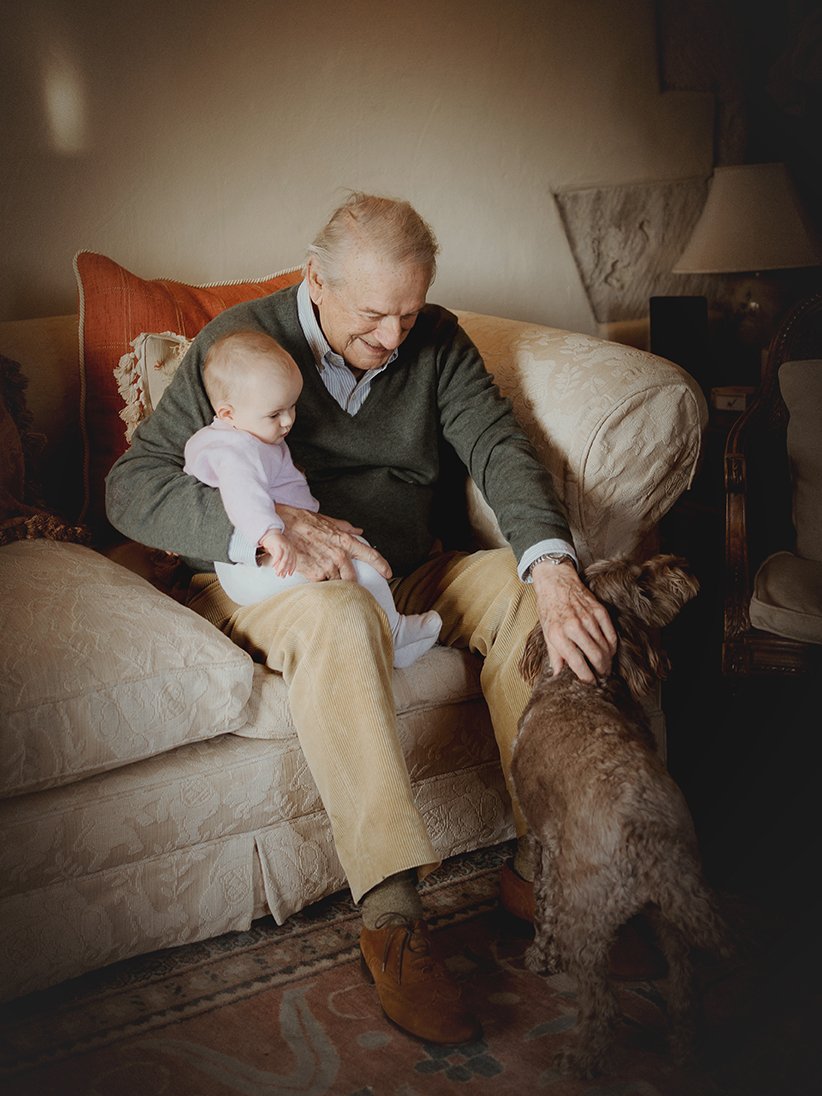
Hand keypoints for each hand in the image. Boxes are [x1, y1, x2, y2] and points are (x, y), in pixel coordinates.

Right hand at [259, 529, 296, 576]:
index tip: (289, 574)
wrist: (269, 533)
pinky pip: (278, 554)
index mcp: (291, 550)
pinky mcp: (279, 544)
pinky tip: (273, 565)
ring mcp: (285, 546)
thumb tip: (278, 570)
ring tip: (277, 573)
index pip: (293, 561)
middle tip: (281, 576)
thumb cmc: (274, 544)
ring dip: (281, 567)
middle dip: (285, 570)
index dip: (292, 568)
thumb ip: (279, 561)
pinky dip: (276, 561)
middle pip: (289, 561)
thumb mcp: (278, 554)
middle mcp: (290, 548)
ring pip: (284, 559)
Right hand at [275, 505, 391, 581]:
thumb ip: (345, 527)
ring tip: (320, 574)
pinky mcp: (314, 574)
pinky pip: (322, 585)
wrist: (281, 526)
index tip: (388, 573)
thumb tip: (359, 531)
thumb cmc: (302, 521)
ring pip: (337, 583)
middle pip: (353, 578)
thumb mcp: (327, 521)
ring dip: (331, 581)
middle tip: (339, 580)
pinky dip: (319, 582)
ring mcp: (327, 566)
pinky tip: (312, 574)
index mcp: (345, 541)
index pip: (370, 554)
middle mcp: (339, 555)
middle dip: (348, 582)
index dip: (381, 565)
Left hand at [531, 560, 616, 682]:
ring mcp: (588, 618)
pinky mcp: (599, 610)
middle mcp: (574, 626)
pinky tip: (610, 651)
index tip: (590, 683)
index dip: (586, 677)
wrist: (556, 582)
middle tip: (602, 676)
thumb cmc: (549, 609)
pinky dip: (612, 645)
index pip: (577, 663)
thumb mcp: (546, 633)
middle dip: (601, 670)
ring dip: (608, 660)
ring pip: (605, 646)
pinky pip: (611, 634)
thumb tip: (559, 675)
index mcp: (558, 634)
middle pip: (596, 656)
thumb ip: (555, 655)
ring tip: (606, 666)